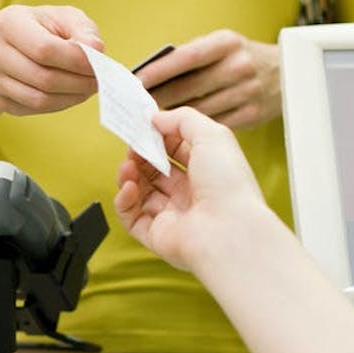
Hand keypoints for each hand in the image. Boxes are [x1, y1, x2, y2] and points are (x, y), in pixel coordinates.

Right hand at [0, 5, 103, 115]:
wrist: (17, 44)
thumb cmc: (46, 28)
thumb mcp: (66, 18)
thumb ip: (84, 31)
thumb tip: (95, 51)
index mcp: (8, 22)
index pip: (44, 49)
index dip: (75, 60)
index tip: (98, 64)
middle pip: (42, 78)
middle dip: (77, 82)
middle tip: (98, 80)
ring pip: (38, 99)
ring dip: (71, 97)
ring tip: (87, 87)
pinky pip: (33, 110)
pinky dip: (58, 104)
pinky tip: (70, 93)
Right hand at [114, 107, 267, 271]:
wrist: (229, 231)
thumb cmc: (228, 183)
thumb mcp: (211, 135)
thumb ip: (182, 120)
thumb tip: (155, 117)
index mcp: (207, 171)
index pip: (177, 150)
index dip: (159, 137)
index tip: (142, 125)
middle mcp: (191, 193)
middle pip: (156, 170)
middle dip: (140, 155)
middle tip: (132, 144)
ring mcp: (173, 215)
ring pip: (140, 192)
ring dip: (129, 174)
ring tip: (128, 165)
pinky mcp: (157, 235)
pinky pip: (131, 217)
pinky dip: (124, 200)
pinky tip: (128, 187)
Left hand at [136, 30, 280, 128]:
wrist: (288, 73)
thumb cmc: (242, 58)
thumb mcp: (223, 45)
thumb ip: (192, 56)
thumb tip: (152, 74)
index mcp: (227, 43)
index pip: (187, 57)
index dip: (160, 70)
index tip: (137, 81)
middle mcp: (238, 66)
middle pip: (189, 86)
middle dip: (159, 97)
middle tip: (137, 105)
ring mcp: (247, 91)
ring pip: (199, 109)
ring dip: (173, 115)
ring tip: (152, 118)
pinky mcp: (252, 114)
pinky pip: (215, 124)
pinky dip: (195, 128)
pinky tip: (179, 129)